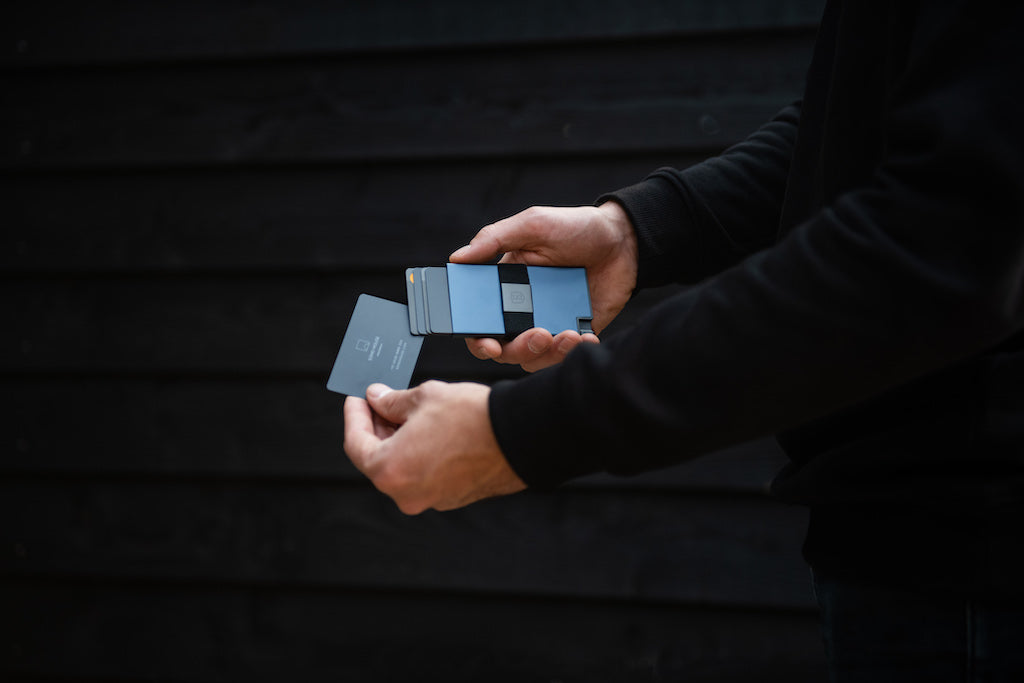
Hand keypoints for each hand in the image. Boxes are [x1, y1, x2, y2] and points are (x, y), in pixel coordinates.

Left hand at [343, 381, 525, 514]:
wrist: (520, 436)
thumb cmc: (473, 419)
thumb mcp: (423, 398)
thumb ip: (392, 401)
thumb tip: (377, 398)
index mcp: (390, 471)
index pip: (356, 443)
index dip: (354, 416)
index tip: (357, 398)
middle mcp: (406, 493)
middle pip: (377, 459)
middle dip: (377, 427)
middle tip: (380, 401)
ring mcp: (430, 499)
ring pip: (402, 468)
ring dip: (399, 440)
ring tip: (406, 411)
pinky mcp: (452, 497)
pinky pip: (424, 475)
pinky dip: (419, 453)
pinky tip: (428, 430)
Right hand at [450, 201, 637, 371]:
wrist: (624, 240)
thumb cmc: (575, 227)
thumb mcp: (532, 223)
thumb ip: (494, 239)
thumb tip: (457, 258)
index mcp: (504, 284)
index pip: (479, 319)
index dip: (476, 337)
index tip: (487, 343)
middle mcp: (521, 308)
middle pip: (503, 346)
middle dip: (515, 349)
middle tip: (538, 335)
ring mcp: (548, 321)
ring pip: (532, 357)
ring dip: (546, 353)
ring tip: (566, 334)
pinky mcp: (573, 331)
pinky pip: (564, 355)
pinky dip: (571, 352)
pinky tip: (583, 336)